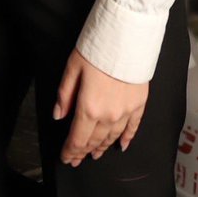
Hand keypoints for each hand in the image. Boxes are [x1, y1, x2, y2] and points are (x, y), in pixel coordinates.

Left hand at [54, 49, 147, 165]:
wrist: (127, 37)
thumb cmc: (97, 49)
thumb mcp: (72, 67)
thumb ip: (64, 94)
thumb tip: (58, 116)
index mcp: (89, 107)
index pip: (77, 138)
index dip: (70, 151)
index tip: (66, 158)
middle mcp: (108, 115)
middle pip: (94, 140)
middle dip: (83, 152)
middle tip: (76, 159)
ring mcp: (125, 111)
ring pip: (111, 137)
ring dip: (102, 147)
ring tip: (95, 154)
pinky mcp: (139, 104)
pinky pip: (132, 128)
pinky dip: (126, 139)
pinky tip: (121, 145)